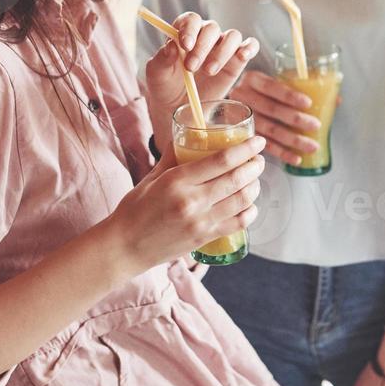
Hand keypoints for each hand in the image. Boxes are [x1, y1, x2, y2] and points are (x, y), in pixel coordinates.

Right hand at [107, 136, 265, 271]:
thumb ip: (173, 158)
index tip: (258, 142)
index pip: (220, 160)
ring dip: (254, 187)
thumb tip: (188, 139)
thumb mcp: (152, 178)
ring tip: (255, 179)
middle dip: (254, 166)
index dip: (245, 149)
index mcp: (177, 180)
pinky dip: (249, 213)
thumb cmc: (135, 209)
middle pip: (236, 179)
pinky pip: (237, 224)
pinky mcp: (204, 238)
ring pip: (241, 201)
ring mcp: (199, 222)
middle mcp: (191, 201)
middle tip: (259, 160)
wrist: (125, 247)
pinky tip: (250, 206)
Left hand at [145, 12, 258, 151]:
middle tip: (191, 67)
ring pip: (232, 36)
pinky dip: (249, 48)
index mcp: (184, 33)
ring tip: (210, 71)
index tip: (185, 45)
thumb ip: (162, 58)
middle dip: (202, 47)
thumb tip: (171, 45)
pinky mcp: (237, 60)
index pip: (190, 20)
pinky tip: (243, 56)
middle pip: (211, 28)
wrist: (177, 106)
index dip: (189, 29)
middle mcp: (205, 36)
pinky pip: (250, 46)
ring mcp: (223, 47)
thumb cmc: (165, 85)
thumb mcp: (156, 74)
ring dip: (222, 51)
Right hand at [229, 71, 322, 165]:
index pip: (272, 86)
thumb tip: (336, 100)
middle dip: (296, 119)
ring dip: (293, 139)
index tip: (308, 103)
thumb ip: (303, 88)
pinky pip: (264, 146)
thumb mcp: (278, 83)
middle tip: (316, 125)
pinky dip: (282, 153)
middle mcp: (243, 97)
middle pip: (272, 109)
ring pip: (269, 130)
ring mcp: (241, 118)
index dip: (290, 95)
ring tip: (312, 146)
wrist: (235, 106)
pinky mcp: (243, 136)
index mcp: (253, 79)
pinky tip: (296, 158)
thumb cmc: (266, 92)